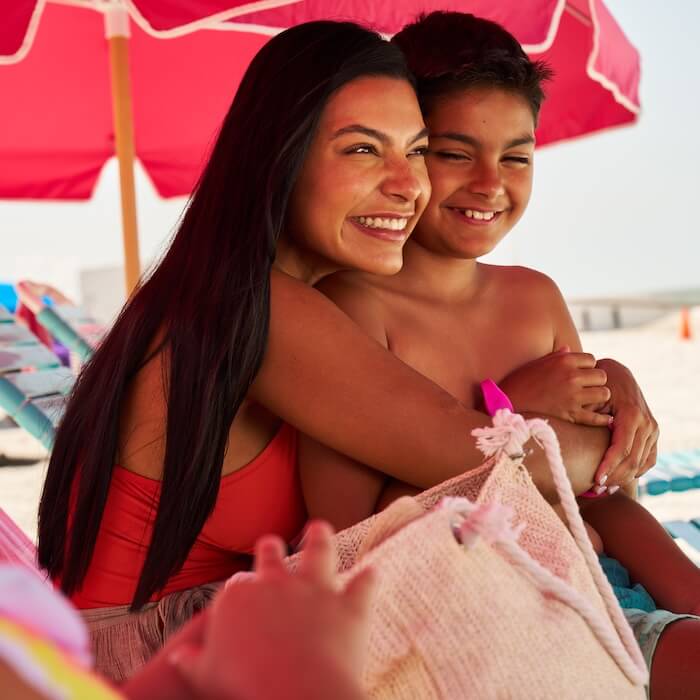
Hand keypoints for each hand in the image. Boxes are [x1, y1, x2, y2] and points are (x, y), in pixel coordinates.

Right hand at [170, 521, 375, 699]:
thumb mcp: (207, 677)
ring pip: (319, 550)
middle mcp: (276, 583)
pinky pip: (363, 585)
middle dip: (270, 548)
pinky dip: (369, 579)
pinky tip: (374, 571)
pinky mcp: (348, 605)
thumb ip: (193, 662)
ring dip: (321, 537)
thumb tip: (179, 657)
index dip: (240, 589)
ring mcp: (315, 589)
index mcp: (239, 597)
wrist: (296, 695)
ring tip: (320, 528)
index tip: (242, 596)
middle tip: (271, 543)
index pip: (237, 585)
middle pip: (271, 555)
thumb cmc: (244, 689)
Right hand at [499, 347, 611, 426]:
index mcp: (563, 361)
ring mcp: (572, 396)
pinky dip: (602, 418)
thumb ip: (556, 356)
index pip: (591, 359)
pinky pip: (597, 416)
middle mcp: (571, 376)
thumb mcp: (536, 364)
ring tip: (589, 401)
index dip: (587, 368)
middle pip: (601, 376)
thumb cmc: (520, 382)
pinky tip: (603, 419)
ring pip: (604, 394)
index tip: (580, 375)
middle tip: (586, 389)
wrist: (507, 404)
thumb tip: (568, 349)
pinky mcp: (571, 415)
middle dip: (595, 382)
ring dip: (598, 398)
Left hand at [594, 359, 658, 489]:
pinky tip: (618, 480)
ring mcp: (652, 429)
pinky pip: (648, 459)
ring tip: (604, 489)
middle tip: (596, 489)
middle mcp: (646, 423)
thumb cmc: (599, 386)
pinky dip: (635, 472)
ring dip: (623, 478)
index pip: (621, 449)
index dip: (609, 467)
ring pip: (641, 463)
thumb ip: (586, 416)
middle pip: (632, 460)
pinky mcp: (653, 434)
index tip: (595, 480)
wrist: (618, 374)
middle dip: (614, 477)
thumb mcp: (591, 397)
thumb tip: (572, 439)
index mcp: (632, 414)